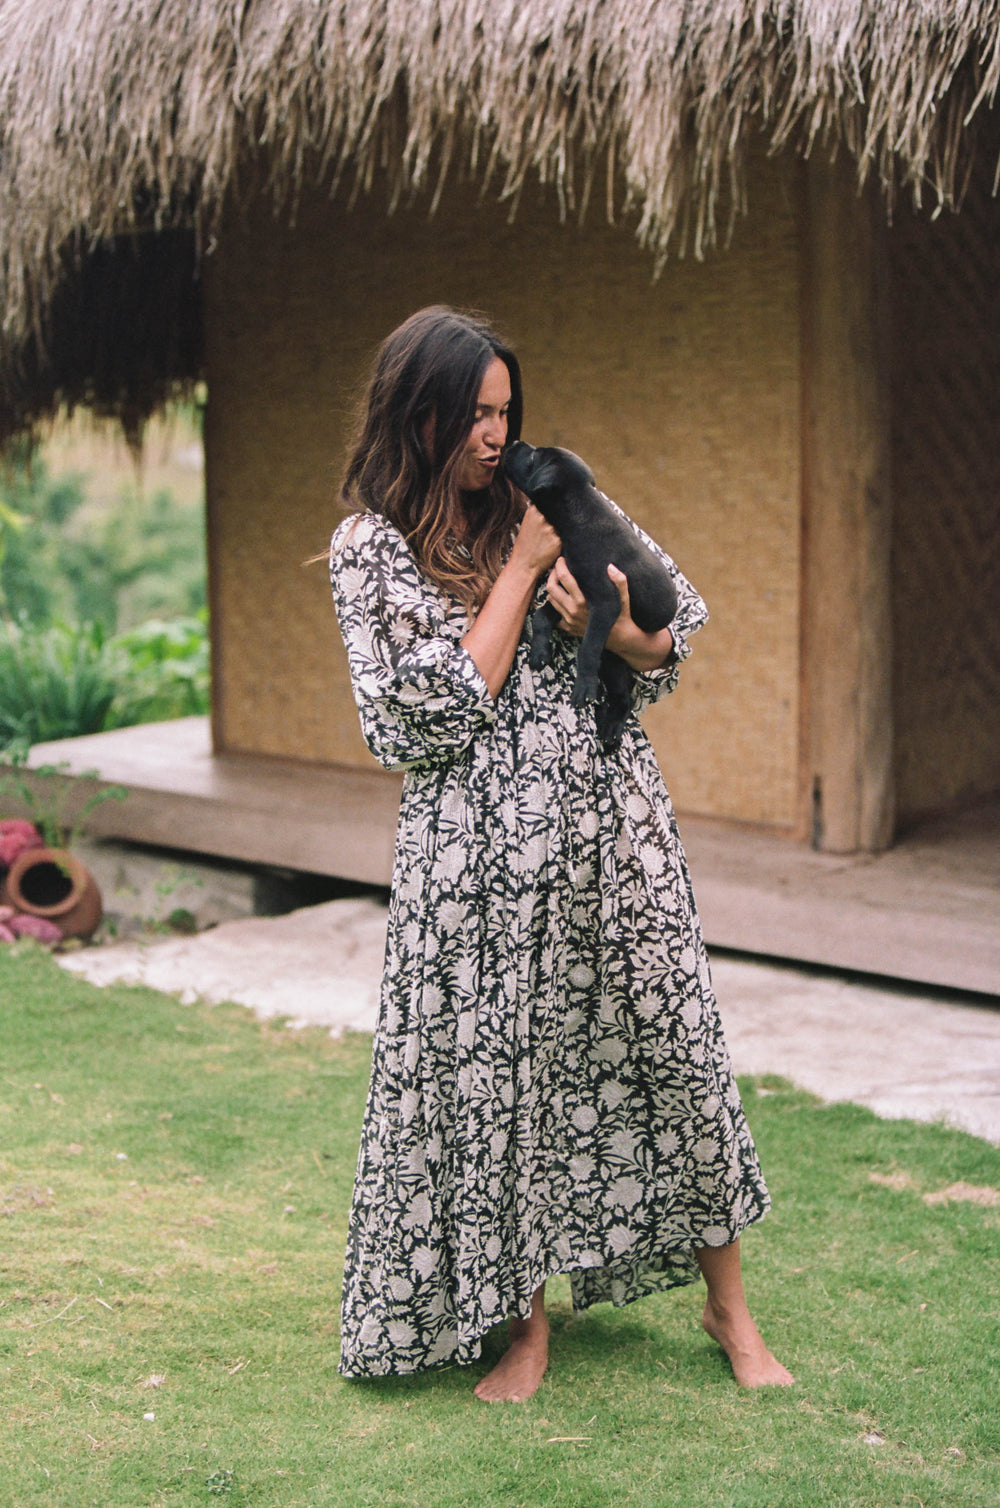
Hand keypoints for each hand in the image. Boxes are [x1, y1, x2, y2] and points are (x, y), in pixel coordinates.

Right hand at [510, 504, 561, 577]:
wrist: (523, 566)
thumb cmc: (524, 547)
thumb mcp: (527, 526)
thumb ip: (538, 516)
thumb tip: (553, 508)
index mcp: (533, 512)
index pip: (550, 503)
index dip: (553, 508)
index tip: (554, 511)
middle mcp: (542, 518)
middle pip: (557, 514)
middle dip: (556, 520)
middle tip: (548, 531)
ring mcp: (550, 529)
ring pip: (561, 526)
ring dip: (558, 532)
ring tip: (547, 541)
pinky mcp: (557, 540)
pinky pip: (563, 538)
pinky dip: (559, 542)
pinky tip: (550, 547)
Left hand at [548, 560, 674, 669]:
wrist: (620, 639)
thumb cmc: (621, 615)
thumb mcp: (624, 598)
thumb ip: (620, 581)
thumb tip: (610, 566)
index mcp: (583, 601)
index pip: (564, 578)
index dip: (560, 565)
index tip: (562, 558)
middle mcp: (572, 611)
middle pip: (551, 588)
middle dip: (552, 575)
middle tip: (558, 568)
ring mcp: (568, 621)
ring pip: (550, 600)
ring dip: (552, 588)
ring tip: (559, 580)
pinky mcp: (568, 628)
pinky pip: (554, 613)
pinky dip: (555, 603)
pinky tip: (563, 597)